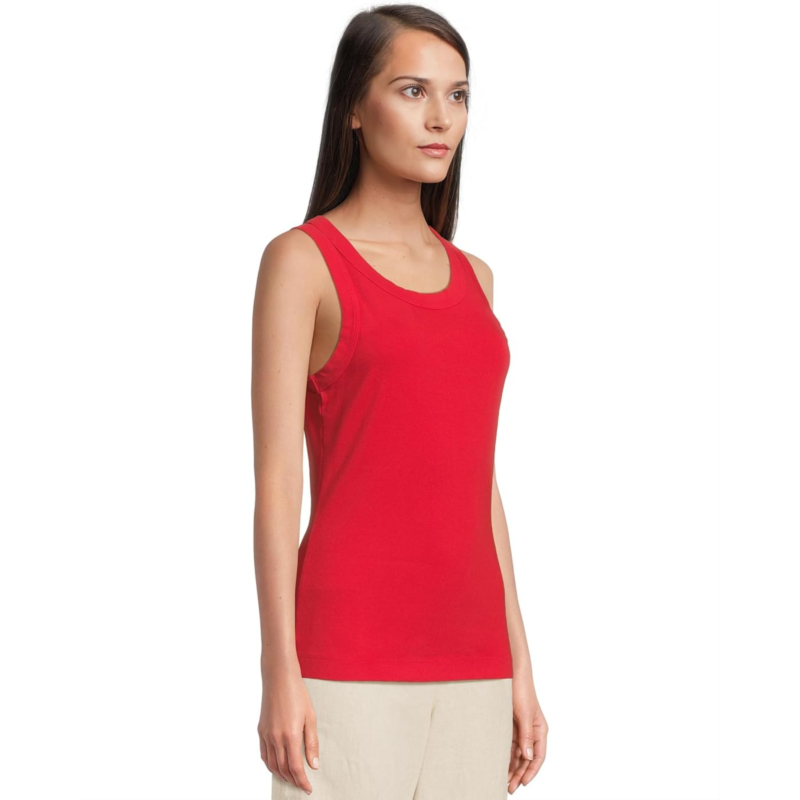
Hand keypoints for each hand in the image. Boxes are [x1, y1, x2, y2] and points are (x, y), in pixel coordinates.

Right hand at [258, 670, 319, 793]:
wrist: (279, 678)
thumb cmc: (297, 695)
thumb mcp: (310, 718)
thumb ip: (311, 743)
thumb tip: (313, 764)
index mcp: (290, 735)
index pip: (295, 768)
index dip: (301, 781)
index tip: (308, 788)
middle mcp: (276, 738)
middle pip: (283, 769)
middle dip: (293, 780)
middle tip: (301, 785)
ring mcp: (266, 735)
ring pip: (272, 764)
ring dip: (281, 775)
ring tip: (291, 778)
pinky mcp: (261, 730)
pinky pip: (264, 754)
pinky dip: (271, 765)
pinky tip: (277, 766)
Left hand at [507, 672, 547, 792]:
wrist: (509, 672)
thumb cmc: (520, 689)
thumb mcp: (524, 714)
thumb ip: (527, 735)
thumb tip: (528, 757)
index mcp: (540, 729)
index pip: (538, 756)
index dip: (532, 771)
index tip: (523, 783)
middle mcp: (531, 731)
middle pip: (527, 758)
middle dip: (519, 773)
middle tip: (509, 787)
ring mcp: (520, 729)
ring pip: (517, 753)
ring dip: (511, 766)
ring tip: (503, 780)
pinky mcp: (509, 725)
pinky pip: (508, 744)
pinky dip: (505, 755)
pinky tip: (499, 764)